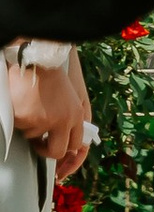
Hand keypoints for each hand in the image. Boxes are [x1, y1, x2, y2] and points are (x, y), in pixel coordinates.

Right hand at [10, 54, 87, 174]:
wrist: (35, 59)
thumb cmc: (48, 76)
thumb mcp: (69, 98)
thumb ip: (69, 118)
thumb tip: (64, 139)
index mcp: (77, 115)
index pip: (76, 144)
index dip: (64, 149)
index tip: (55, 147)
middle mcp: (64, 120)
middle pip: (57, 151)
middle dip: (45, 151)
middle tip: (37, 144)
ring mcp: (44, 121)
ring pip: (33, 137)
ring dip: (28, 126)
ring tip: (28, 106)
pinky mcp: (27, 119)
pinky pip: (20, 127)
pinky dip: (18, 119)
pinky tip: (21, 103)